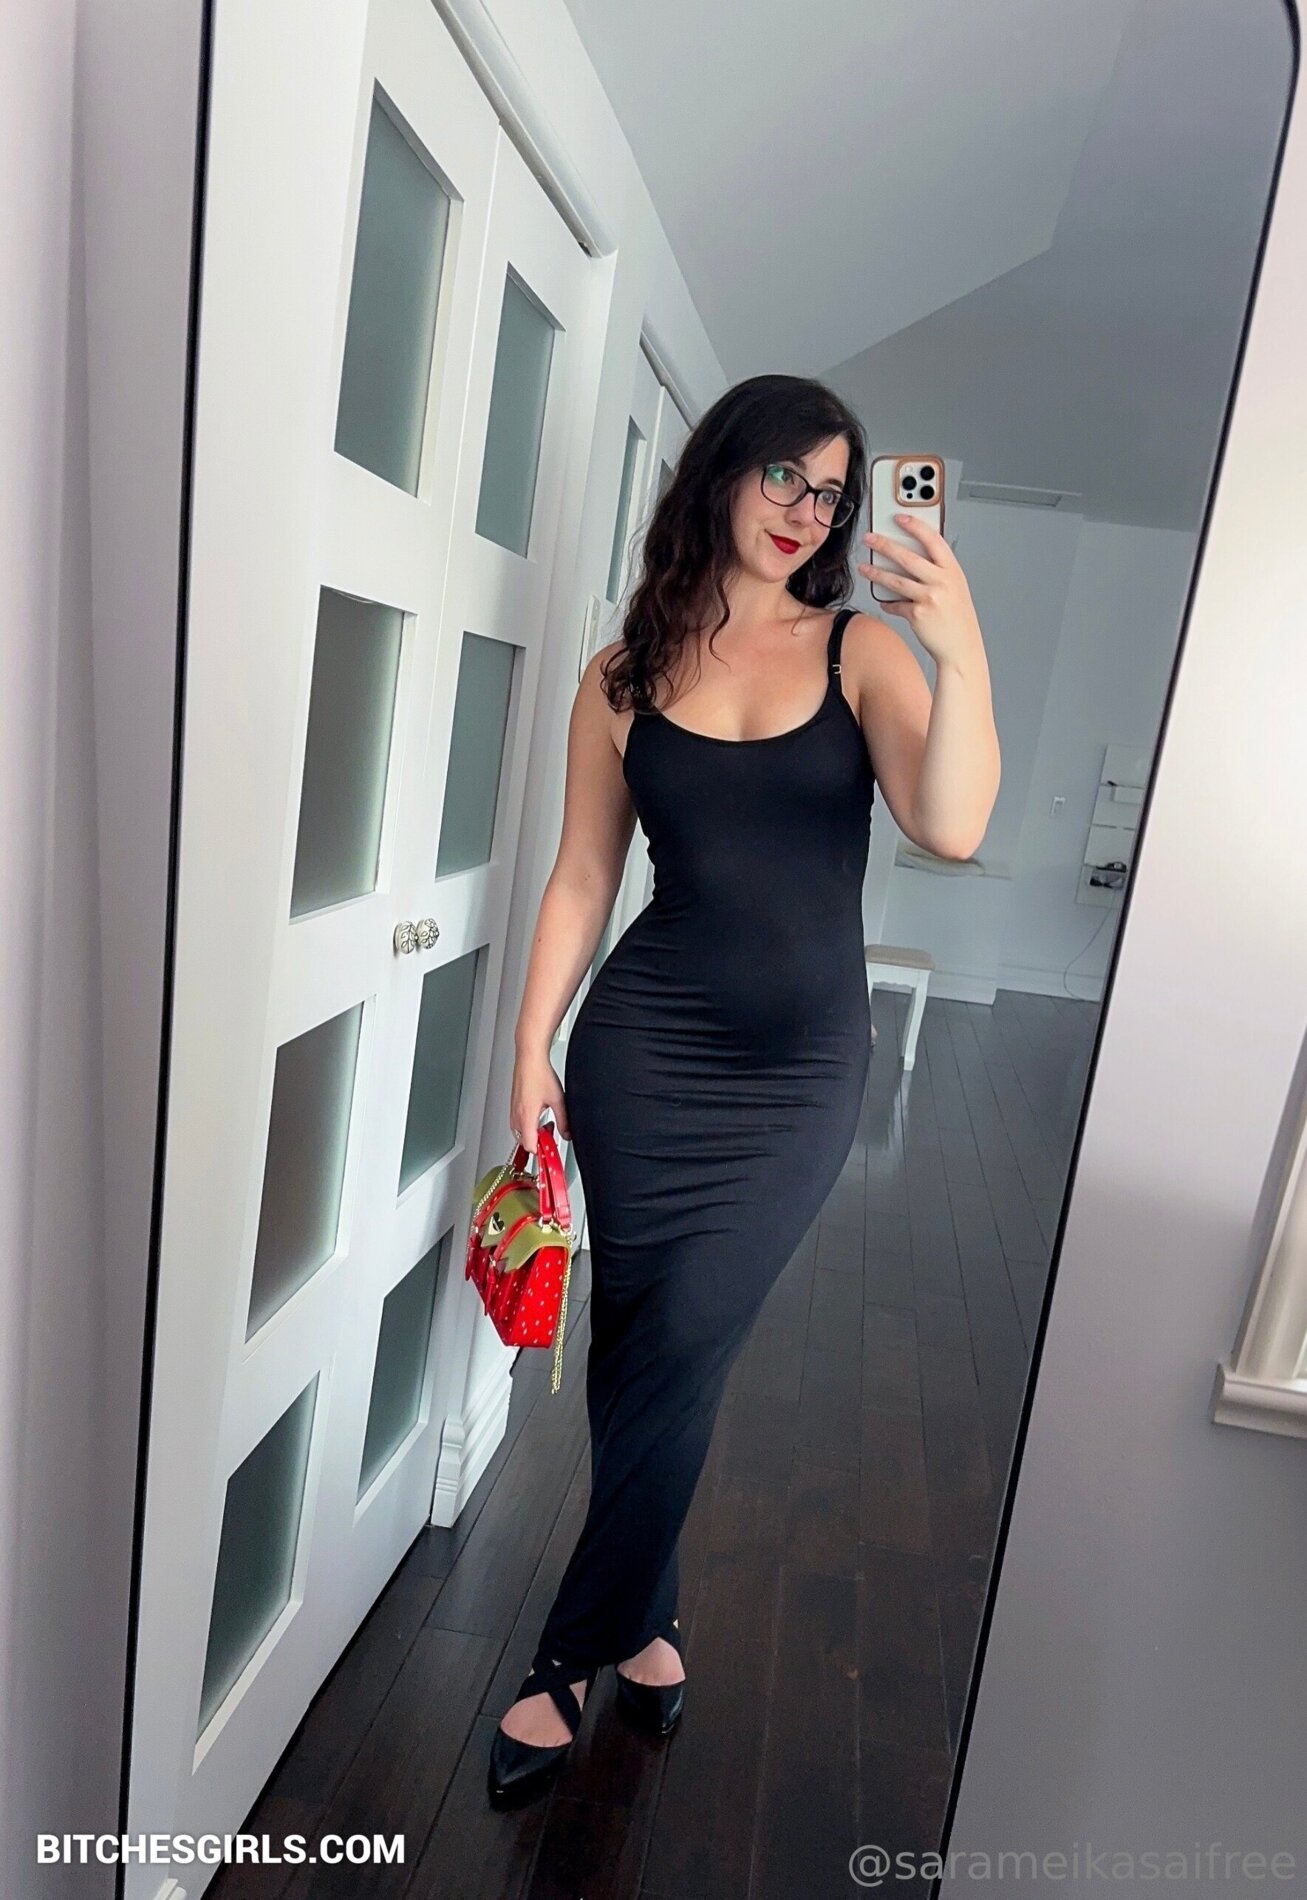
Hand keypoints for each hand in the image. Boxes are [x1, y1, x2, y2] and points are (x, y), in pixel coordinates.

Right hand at [509, 1047, 569, 1153]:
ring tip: (547, 1122)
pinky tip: (540, 1114)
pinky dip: (529, 1124)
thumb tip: (567, 1133)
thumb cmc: (539, 1074)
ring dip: (534, 1132)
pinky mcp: (513, 1106)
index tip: (550, 1149)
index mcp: (527, 1116)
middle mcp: (517, 1115)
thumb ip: (564, 1120)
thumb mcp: (558, 1100)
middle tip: (552, 1133)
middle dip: (539, 1141)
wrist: (529, 1059)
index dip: (541, 1151)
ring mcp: (513, 1111)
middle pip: (525, 1141)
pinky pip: (519, 1123)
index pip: (530, 1145)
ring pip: (521, 1133)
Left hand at [858, 513, 983, 671]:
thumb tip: (911, 558)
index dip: (915, 526)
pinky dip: (888, 603)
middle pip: (908, 557)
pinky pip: (896, 605)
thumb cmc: (958, 619)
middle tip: (870, 539)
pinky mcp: (918, 614)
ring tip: (864, 568)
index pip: (933, 540)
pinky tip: (883, 601)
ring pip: (896, 580)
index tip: (900, 517)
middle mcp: (942, 581)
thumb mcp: (955, 589)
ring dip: (876, 573)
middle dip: (885, 545)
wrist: (962, 649)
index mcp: (953, 570)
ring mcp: (930, 597)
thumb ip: (938, 572)